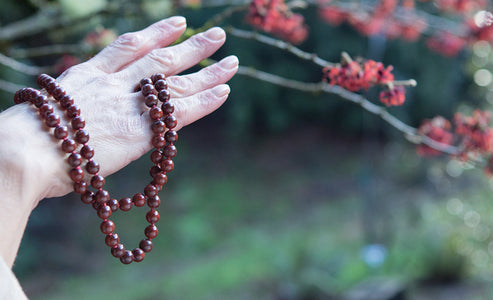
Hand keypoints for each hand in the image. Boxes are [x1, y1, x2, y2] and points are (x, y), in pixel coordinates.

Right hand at [3, 16, 237, 199]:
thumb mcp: (47, 109)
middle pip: (160, 59)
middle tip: (217, 35)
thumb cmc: (25, 138)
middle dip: (191, 46)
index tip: (177, 24)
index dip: (156, 34)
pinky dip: (204, 100)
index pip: (129, 47)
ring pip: (177, 82)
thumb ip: (72, 106)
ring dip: (207, 70)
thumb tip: (78, 117)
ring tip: (231, 60)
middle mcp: (114, 83)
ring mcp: (129, 105)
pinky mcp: (142, 131)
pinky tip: (224, 90)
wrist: (27, 151)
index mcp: (88, 74)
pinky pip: (180, 112)